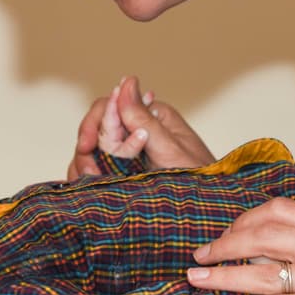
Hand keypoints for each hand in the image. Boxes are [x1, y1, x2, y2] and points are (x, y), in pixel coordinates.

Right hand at [67, 76, 216, 178]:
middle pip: (96, 130)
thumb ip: (143, 119)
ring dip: (85, 167)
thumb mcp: (170, 150)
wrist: (208, 213)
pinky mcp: (126, 175)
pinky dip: (90, 180)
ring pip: (92, 152)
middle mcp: (139, 130)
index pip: (109, 107)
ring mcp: (132, 153)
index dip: (92, 125)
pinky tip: (93, 190)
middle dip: (87, 151)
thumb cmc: (200, 181)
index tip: (86, 146)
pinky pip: (99, 171)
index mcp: (152, 116)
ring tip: (93, 184)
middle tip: (90, 174)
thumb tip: (127, 82)